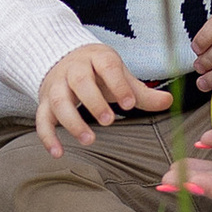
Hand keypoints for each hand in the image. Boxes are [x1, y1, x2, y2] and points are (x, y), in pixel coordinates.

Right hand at [36, 42, 172, 155]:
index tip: (130, 104)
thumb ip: (141, 92)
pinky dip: (47, 136)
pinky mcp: (44, 102)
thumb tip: (169, 102)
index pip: (107, 66)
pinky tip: (58, 153)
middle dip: (94, 101)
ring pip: (58, 100)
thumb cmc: (98, 72)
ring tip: (89, 140)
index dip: (118, 84)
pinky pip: (41, 119)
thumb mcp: (119, 76)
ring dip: (72, 121)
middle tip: (109, 121)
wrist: (63, 60)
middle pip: (80, 81)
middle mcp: (73, 69)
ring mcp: (56, 85)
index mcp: (97, 58)